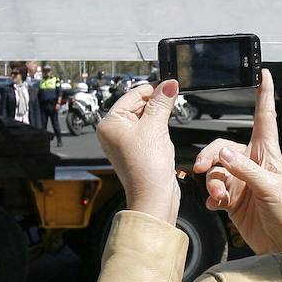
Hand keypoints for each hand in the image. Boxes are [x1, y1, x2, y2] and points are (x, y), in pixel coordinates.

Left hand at [97, 80, 181, 223]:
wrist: (153, 196)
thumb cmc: (146, 167)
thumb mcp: (155, 126)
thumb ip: (162, 101)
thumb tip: (169, 84)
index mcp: (109, 123)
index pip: (131, 94)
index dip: (152, 89)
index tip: (170, 85)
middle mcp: (113, 132)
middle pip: (137, 105)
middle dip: (155, 103)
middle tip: (172, 99)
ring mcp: (124, 143)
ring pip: (144, 118)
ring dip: (158, 117)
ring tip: (165, 124)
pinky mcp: (136, 151)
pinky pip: (147, 132)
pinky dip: (158, 129)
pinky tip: (163, 136)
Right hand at [193, 69, 281, 254]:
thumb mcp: (270, 188)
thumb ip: (245, 170)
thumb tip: (223, 154)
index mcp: (267, 153)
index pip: (264, 117)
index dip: (263, 95)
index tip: (263, 73)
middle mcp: (252, 164)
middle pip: (222, 146)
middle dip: (210, 155)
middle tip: (202, 169)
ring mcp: (241, 182)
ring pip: (215, 170)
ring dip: (211, 181)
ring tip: (218, 195)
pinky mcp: (232, 200)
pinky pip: (213, 191)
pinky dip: (211, 196)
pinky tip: (216, 204)